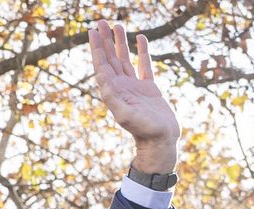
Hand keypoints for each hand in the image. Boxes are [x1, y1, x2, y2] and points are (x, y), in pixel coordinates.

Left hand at [88, 20, 180, 172]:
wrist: (160, 141)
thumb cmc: (143, 130)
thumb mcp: (125, 115)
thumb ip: (113, 98)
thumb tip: (102, 80)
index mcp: (113, 91)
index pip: (102, 64)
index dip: (96, 48)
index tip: (93, 31)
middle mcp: (121, 87)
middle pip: (110, 58)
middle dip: (104, 40)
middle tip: (100, 22)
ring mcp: (134, 87)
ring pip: (124, 59)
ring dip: (120, 43)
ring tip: (117, 25)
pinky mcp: (149, 88)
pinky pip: (144, 65)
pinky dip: (142, 51)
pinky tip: (140, 38)